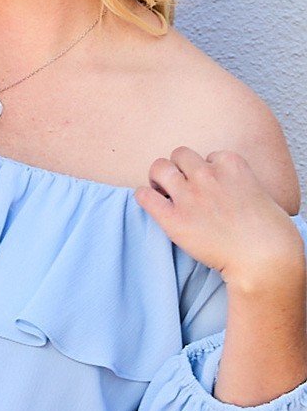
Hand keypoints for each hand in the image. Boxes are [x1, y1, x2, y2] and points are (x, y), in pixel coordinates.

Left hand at [134, 146, 303, 289]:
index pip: (207, 155)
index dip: (206, 171)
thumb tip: (220, 188)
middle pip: (179, 154)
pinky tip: (152, 203)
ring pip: (158, 167)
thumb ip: (235, 182)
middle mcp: (207, 175)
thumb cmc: (266, 231)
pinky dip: (144, 196)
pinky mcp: (174, 219)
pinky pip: (145, 195)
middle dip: (179, 168)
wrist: (263, 257)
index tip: (209, 188)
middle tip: (180, 187)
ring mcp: (189, 196)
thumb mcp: (256, 192)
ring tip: (163, 193)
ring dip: (159, 178)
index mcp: (230, 163)